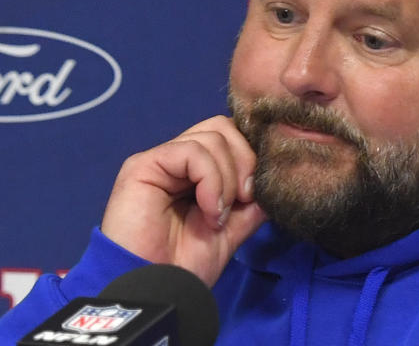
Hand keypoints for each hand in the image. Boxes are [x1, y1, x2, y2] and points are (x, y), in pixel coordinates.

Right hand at [101, 116, 266, 286]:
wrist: (157, 292)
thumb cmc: (185, 265)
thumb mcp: (231, 231)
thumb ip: (251, 204)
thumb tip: (274, 180)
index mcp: (196, 172)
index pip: (230, 137)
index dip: (250, 155)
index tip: (257, 193)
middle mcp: (178, 160)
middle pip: (223, 127)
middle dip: (245, 161)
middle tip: (244, 200)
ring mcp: (161, 160)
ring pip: (213, 136)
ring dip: (227, 178)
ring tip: (218, 215)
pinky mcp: (144, 165)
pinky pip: (192, 152)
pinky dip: (211, 180)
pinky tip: (209, 210)